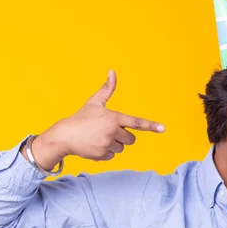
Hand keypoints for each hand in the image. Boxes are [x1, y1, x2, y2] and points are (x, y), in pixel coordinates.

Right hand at [25, 70, 164, 168]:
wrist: (64, 136)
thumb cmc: (82, 117)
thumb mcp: (95, 102)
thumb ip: (107, 88)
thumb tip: (112, 71)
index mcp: (113, 117)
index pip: (136, 122)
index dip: (151, 125)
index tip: (163, 128)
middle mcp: (112, 131)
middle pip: (131, 139)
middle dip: (123, 136)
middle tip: (107, 131)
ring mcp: (107, 144)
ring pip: (121, 148)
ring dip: (114, 144)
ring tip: (98, 138)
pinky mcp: (102, 155)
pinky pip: (113, 156)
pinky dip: (105, 152)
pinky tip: (94, 145)